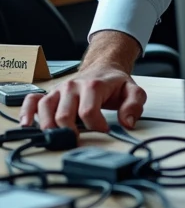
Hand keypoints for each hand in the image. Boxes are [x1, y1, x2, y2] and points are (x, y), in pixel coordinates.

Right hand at [19, 31, 145, 133]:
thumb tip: (128, 122)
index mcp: (93, 86)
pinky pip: (33, 101)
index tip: (104, 131)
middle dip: (71, 132)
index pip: (88, 112)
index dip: (96, 126)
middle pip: (64, 115)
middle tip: (79, 140)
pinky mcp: (51, 94)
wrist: (104, 67)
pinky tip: (27, 123)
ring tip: (59, 138)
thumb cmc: (114, 83)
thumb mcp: (132, 90)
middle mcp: (72, 87)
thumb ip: (134, 105)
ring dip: (50, 128)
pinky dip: (27, 111)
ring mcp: (59, 90)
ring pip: (46, 110)